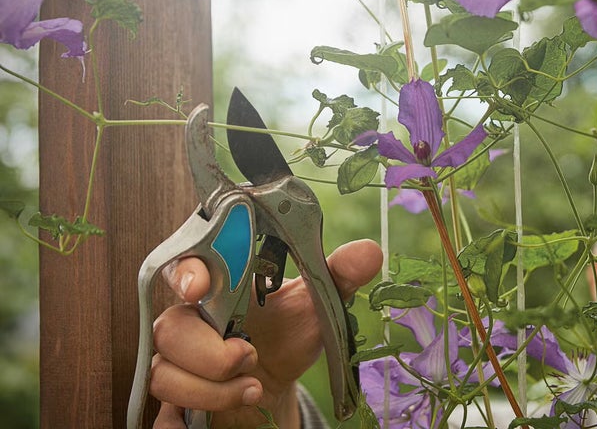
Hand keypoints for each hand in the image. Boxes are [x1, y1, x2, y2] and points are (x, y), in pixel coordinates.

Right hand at [149, 239, 382, 428]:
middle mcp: (188, 319)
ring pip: (165, 374)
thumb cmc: (287, 335)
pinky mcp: (174, 395)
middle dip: (210, 352)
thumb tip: (368, 252)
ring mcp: (176, 359)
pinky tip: (222, 414)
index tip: (201, 285)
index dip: (186, 272)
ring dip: (211, 390)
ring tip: (252, 388)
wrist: (274, 384)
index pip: (185, 266)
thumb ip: (336, 277)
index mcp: (218, 287)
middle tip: (249, 356)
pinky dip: (188, 419)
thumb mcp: (315, 306)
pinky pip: (161, 413)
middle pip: (170, 329)